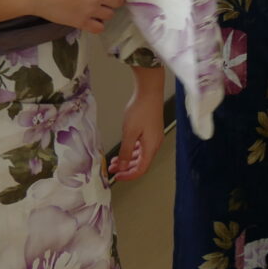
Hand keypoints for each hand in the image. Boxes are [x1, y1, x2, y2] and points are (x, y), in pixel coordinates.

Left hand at [111, 67, 165, 181]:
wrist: (149, 92)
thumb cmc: (140, 111)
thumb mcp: (129, 133)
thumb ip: (126, 152)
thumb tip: (123, 167)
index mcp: (151, 147)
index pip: (141, 169)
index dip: (128, 175)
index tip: (117, 177)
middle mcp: (155, 144)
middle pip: (142, 163)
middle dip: (126, 168)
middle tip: (112, 170)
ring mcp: (154, 137)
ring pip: (141, 155)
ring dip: (128, 159)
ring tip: (114, 160)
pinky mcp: (151, 131)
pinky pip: (142, 147)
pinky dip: (132, 151)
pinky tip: (124, 149)